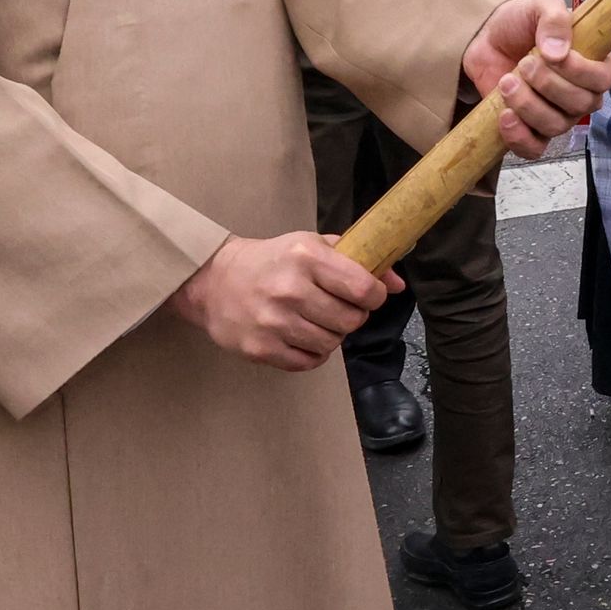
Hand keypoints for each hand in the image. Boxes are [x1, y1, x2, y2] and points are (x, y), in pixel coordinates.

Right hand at [168, 232, 398, 370]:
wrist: (214, 280)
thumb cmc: (274, 261)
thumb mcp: (313, 247)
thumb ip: (358, 261)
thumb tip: (397, 285)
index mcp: (306, 257)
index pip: (363, 288)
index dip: (374, 296)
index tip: (368, 295)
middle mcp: (290, 289)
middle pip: (351, 320)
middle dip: (353, 317)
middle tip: (338, 309)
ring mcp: (273, 322)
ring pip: (331, 344)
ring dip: (332, 335)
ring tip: (316, 321)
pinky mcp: (260, 348)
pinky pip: (308, 362)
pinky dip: (312, 353)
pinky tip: (301, 336)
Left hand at [464, 0, 610, 156]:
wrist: (485, 38)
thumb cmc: (521, 23)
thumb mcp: (540, 7)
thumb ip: (554, 20)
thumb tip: (557, 52)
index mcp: (593, 63)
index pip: (604, 79)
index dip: (582, 72)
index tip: (555, 57)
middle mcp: (580, 93)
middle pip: (580, 105)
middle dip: (548, 85)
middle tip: (524, 63)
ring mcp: (557, 115)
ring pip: (556, 126)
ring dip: (528, 105)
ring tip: (507, 82)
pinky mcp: (530, 130)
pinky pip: (534, 148)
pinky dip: (519, 137)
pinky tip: (505, 115)